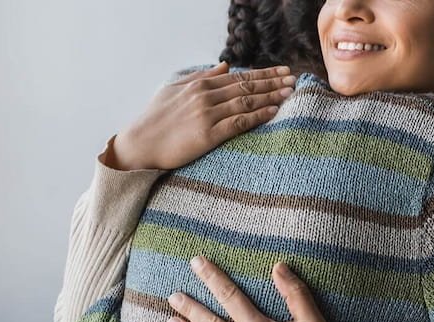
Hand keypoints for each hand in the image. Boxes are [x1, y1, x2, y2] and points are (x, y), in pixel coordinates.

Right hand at [107, 63, 296, 170]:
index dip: (264, 74)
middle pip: (247, 86)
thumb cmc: (156, 118)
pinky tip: (272, 112)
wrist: (140, 144)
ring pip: (245, 102)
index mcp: (199, 85)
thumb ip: (202, 76)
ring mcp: (206, 115)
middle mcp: (205, 96)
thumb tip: (225, 65)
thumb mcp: (175, 89)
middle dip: (273, 82)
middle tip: (294, 80)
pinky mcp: (207, 135)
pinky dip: (257, 116)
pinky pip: (238, 123)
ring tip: (289, 94)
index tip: (283, 72)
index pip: (239, 77)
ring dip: (270, 97)